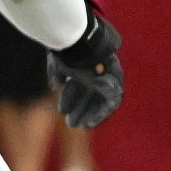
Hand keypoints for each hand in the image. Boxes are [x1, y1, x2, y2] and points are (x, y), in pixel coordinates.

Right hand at [48, 0, 123, 128]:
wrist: (80, 45)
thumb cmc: (67, 49)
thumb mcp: (58, 62)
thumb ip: (57, 72)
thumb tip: (56, 85)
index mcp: (84, 64)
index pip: (78, 84)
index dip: (70, 98)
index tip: (62, 109)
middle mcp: (97, 71)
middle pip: (89, 94)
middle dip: (79, 108)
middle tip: (71, 122)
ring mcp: (107, 78)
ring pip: (99, 100)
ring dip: (88, 114)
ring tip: (78, 125)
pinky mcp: (114, 85)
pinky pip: (111, 103)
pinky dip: (100, 113)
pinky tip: (89, 123)